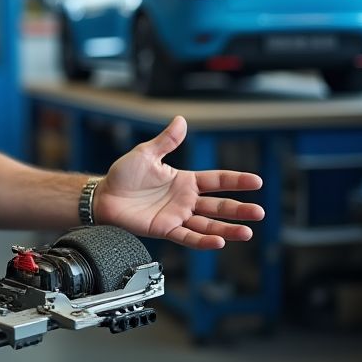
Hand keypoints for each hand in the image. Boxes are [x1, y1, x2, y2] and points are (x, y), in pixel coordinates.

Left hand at [95, 115, 263, 248]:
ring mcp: (177, 216)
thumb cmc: (123, 176)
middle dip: (239, 209)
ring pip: (208, 224)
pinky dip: (203, 241)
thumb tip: (181, 120)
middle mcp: (185, 200)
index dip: (236, 181)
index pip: (216, 180)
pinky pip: (188, 237)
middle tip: (258, 212)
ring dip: (227, 228)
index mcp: (184, 181)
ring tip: (246, 232)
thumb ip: (166, 141)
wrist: (103, 196)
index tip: (257, 181)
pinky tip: (219, 241)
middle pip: (218, 205)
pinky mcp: (165, 229)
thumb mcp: (146, 154)